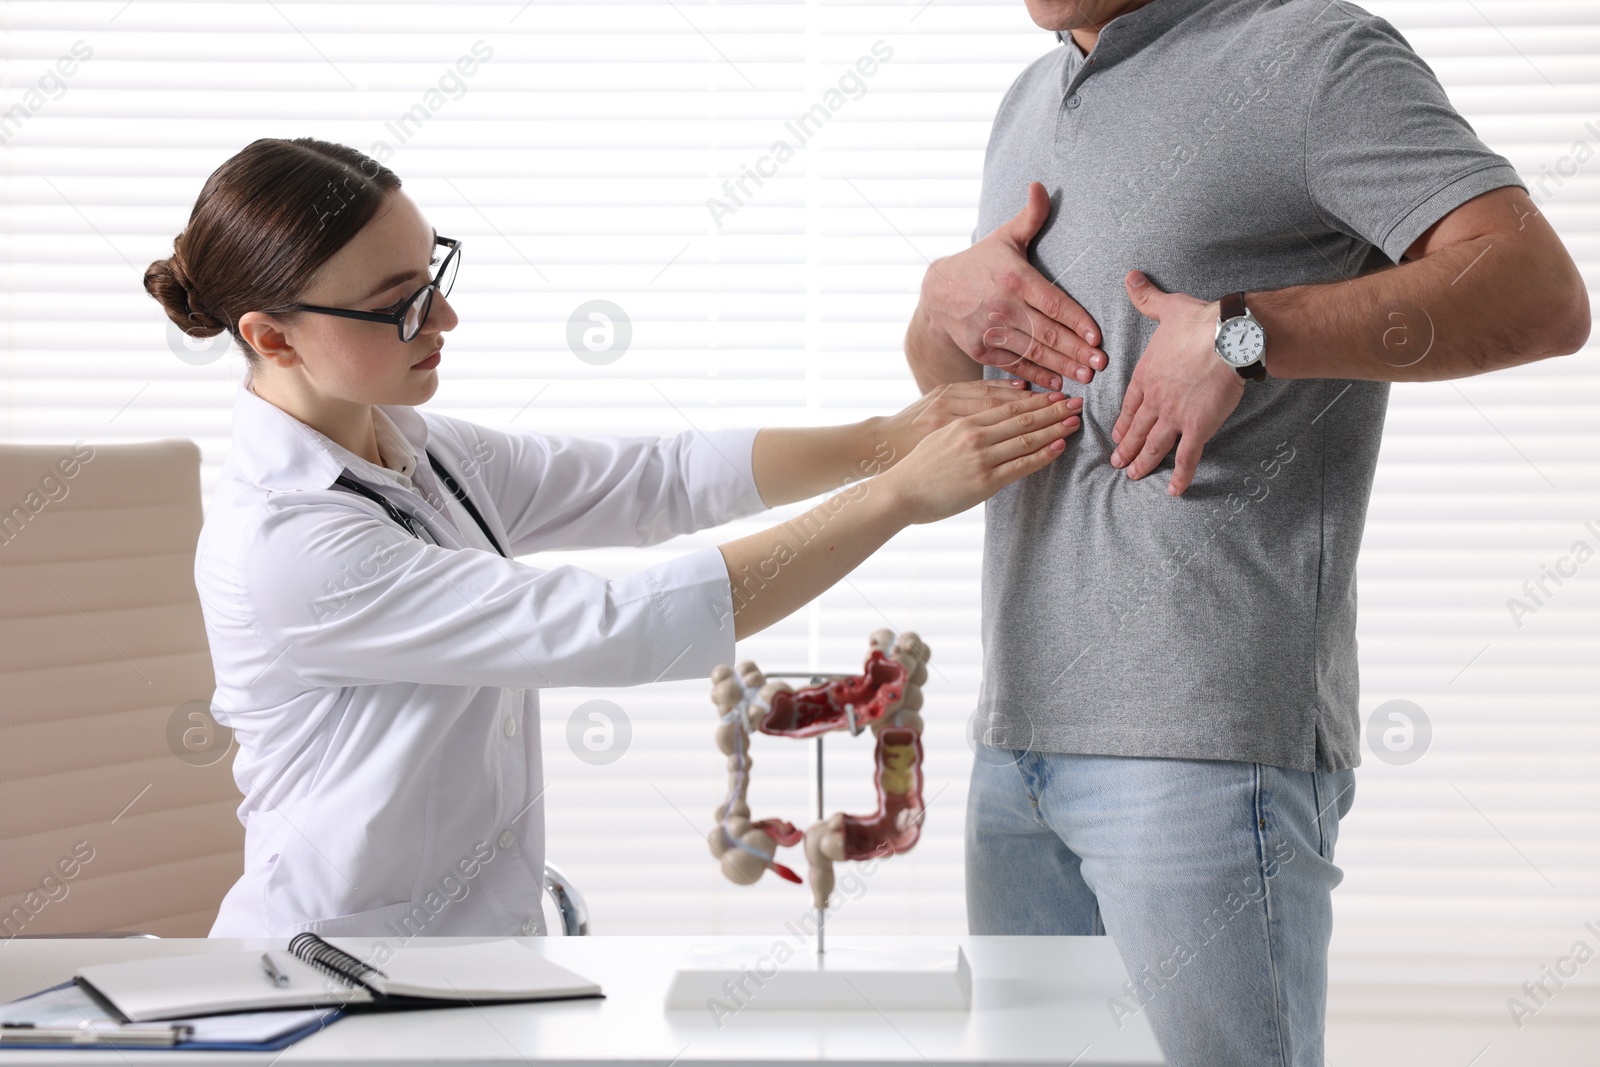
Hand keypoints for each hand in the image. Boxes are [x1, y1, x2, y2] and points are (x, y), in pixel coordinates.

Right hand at [878, 390, 1082, 524]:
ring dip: (1055, 429)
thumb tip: (989, 422)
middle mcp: (975, 435)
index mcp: (964, 420)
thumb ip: (965, 425)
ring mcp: (981, 458)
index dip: (1036, 400)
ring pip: (1026, 438)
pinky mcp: (984, 482)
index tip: (1056, 395)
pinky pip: (1021, 466)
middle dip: (1053, 410)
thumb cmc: (916, 464)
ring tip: (1075, 422)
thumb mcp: (939, 432)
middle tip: (1078, 403)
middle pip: (1023, 417)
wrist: (898, 491)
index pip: (1009, 405)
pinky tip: (1059, 447)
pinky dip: (1042, 455)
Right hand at [915, 181, 1105, 389]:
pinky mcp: (981, 348)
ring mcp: (990, 329)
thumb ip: (1030, 216)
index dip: (1077, 321)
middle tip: (1101, 365)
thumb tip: (1041, 185)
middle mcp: (1003, 306)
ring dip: (1061, 367)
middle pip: (1046, 332)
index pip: (1052, 303)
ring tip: (1085, 377)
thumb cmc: (981, 262)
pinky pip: (1014, 365)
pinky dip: (1036, 377)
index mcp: (1015, 278)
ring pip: (1032, 352)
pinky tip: (1057, 384)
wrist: (937, 291)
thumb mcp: (1004, 236)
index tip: (1097, 337)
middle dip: (1076, 351)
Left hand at [1110, 269, 1244, 495]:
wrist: (1228, 337)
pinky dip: (1180, 475)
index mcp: (1146, 376)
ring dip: (1143, 464)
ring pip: (1154, 447)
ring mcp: (1174, 416)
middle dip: (1127, 449)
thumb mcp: (1166, 306)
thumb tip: (1130, 277)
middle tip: (1118, 463)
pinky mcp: (1198, 427)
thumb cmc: (1199, 322)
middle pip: (1137, 430)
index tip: (1117, 435)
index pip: (1129, 406)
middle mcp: (1155, 400)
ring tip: (1134, 476)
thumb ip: (1146, 297)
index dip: (1123, 423)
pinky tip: (1175, 490)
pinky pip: (1187, 457)